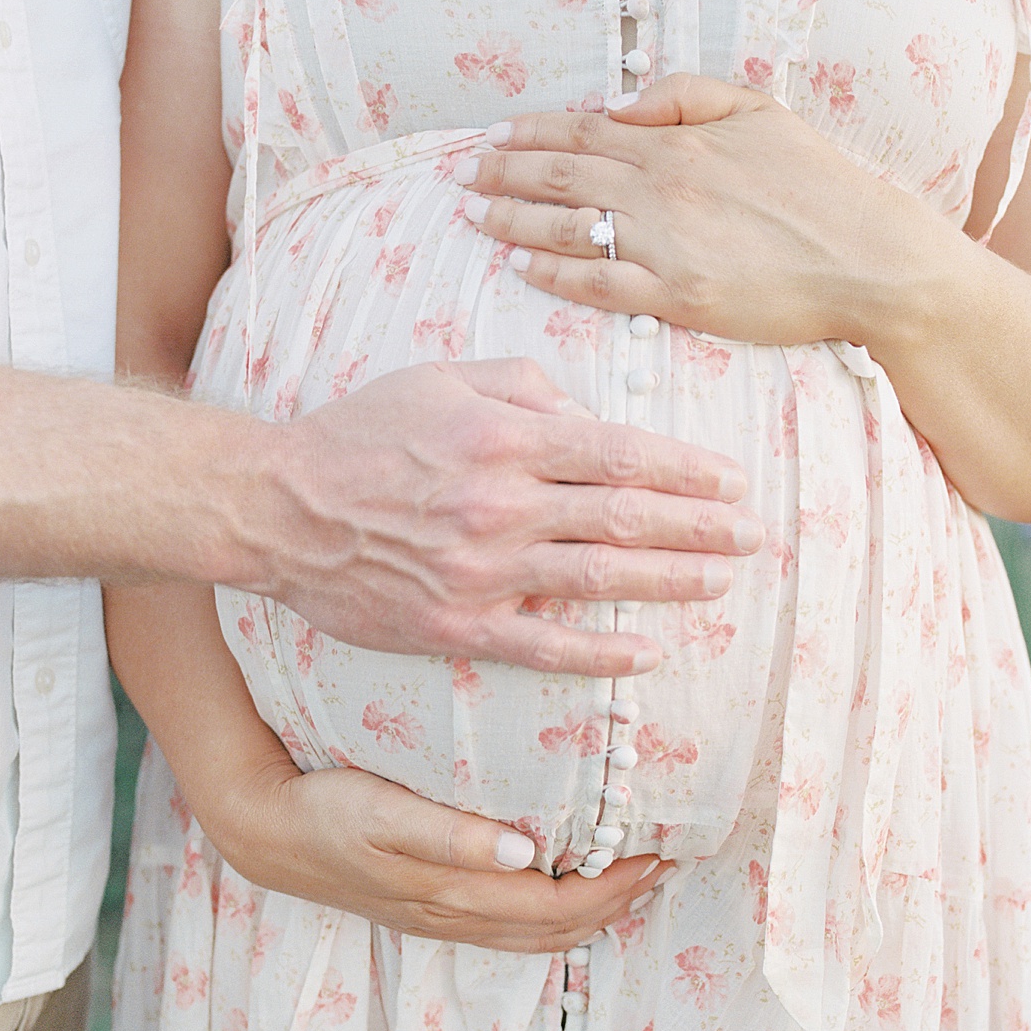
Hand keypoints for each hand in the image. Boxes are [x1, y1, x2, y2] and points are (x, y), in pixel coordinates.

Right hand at [216, 755, 674, 953]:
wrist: (263, 830)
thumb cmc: (326, 810)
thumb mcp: (385, 814)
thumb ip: (455, 834)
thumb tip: (530, 852)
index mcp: (454, 893)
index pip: (557, 903)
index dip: (614, 887)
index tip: (658, 855)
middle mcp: (454, 914)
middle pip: (556, 927)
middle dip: (617, 903)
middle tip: (665, 868)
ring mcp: (440, 916)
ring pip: (533, 932)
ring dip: (589, 914)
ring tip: (631, 883)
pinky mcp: (425, 906)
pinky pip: (507, 925)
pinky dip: (550, 914)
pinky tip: (563, 891)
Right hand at [259, 355, 763, 675]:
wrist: (278, 506)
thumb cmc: (361, 433)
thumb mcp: (440, 377)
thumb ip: (524, 388)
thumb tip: (589, 413)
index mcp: (504, 438)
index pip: (622, 453)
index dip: (687, 469)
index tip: (731, 480)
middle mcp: (503, 504)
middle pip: (627, 517)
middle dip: (702, 527)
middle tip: (751, 535)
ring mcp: (483, 570)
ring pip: (601, 577)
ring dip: (671, 582)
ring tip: (720, 582)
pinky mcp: (458, 624)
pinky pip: (546, 642)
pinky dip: (602, 650)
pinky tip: (647, 653)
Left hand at [457, 74, 926, 346]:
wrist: (869, 258)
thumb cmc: (821, 184)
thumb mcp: (760, 110)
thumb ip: (686, 96)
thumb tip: (618, 102)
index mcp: (678, 142)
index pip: (582, 131)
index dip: (528, 133)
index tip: (487, 136)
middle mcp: (660, 189)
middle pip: (560, 176)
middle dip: (499, 173)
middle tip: (455, 176)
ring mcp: (665, 245)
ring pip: (568, 226)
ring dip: (512, 218)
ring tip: (472, 217)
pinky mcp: (677, 297)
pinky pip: (598, 283)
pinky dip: (553, 271)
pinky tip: (520, 264)